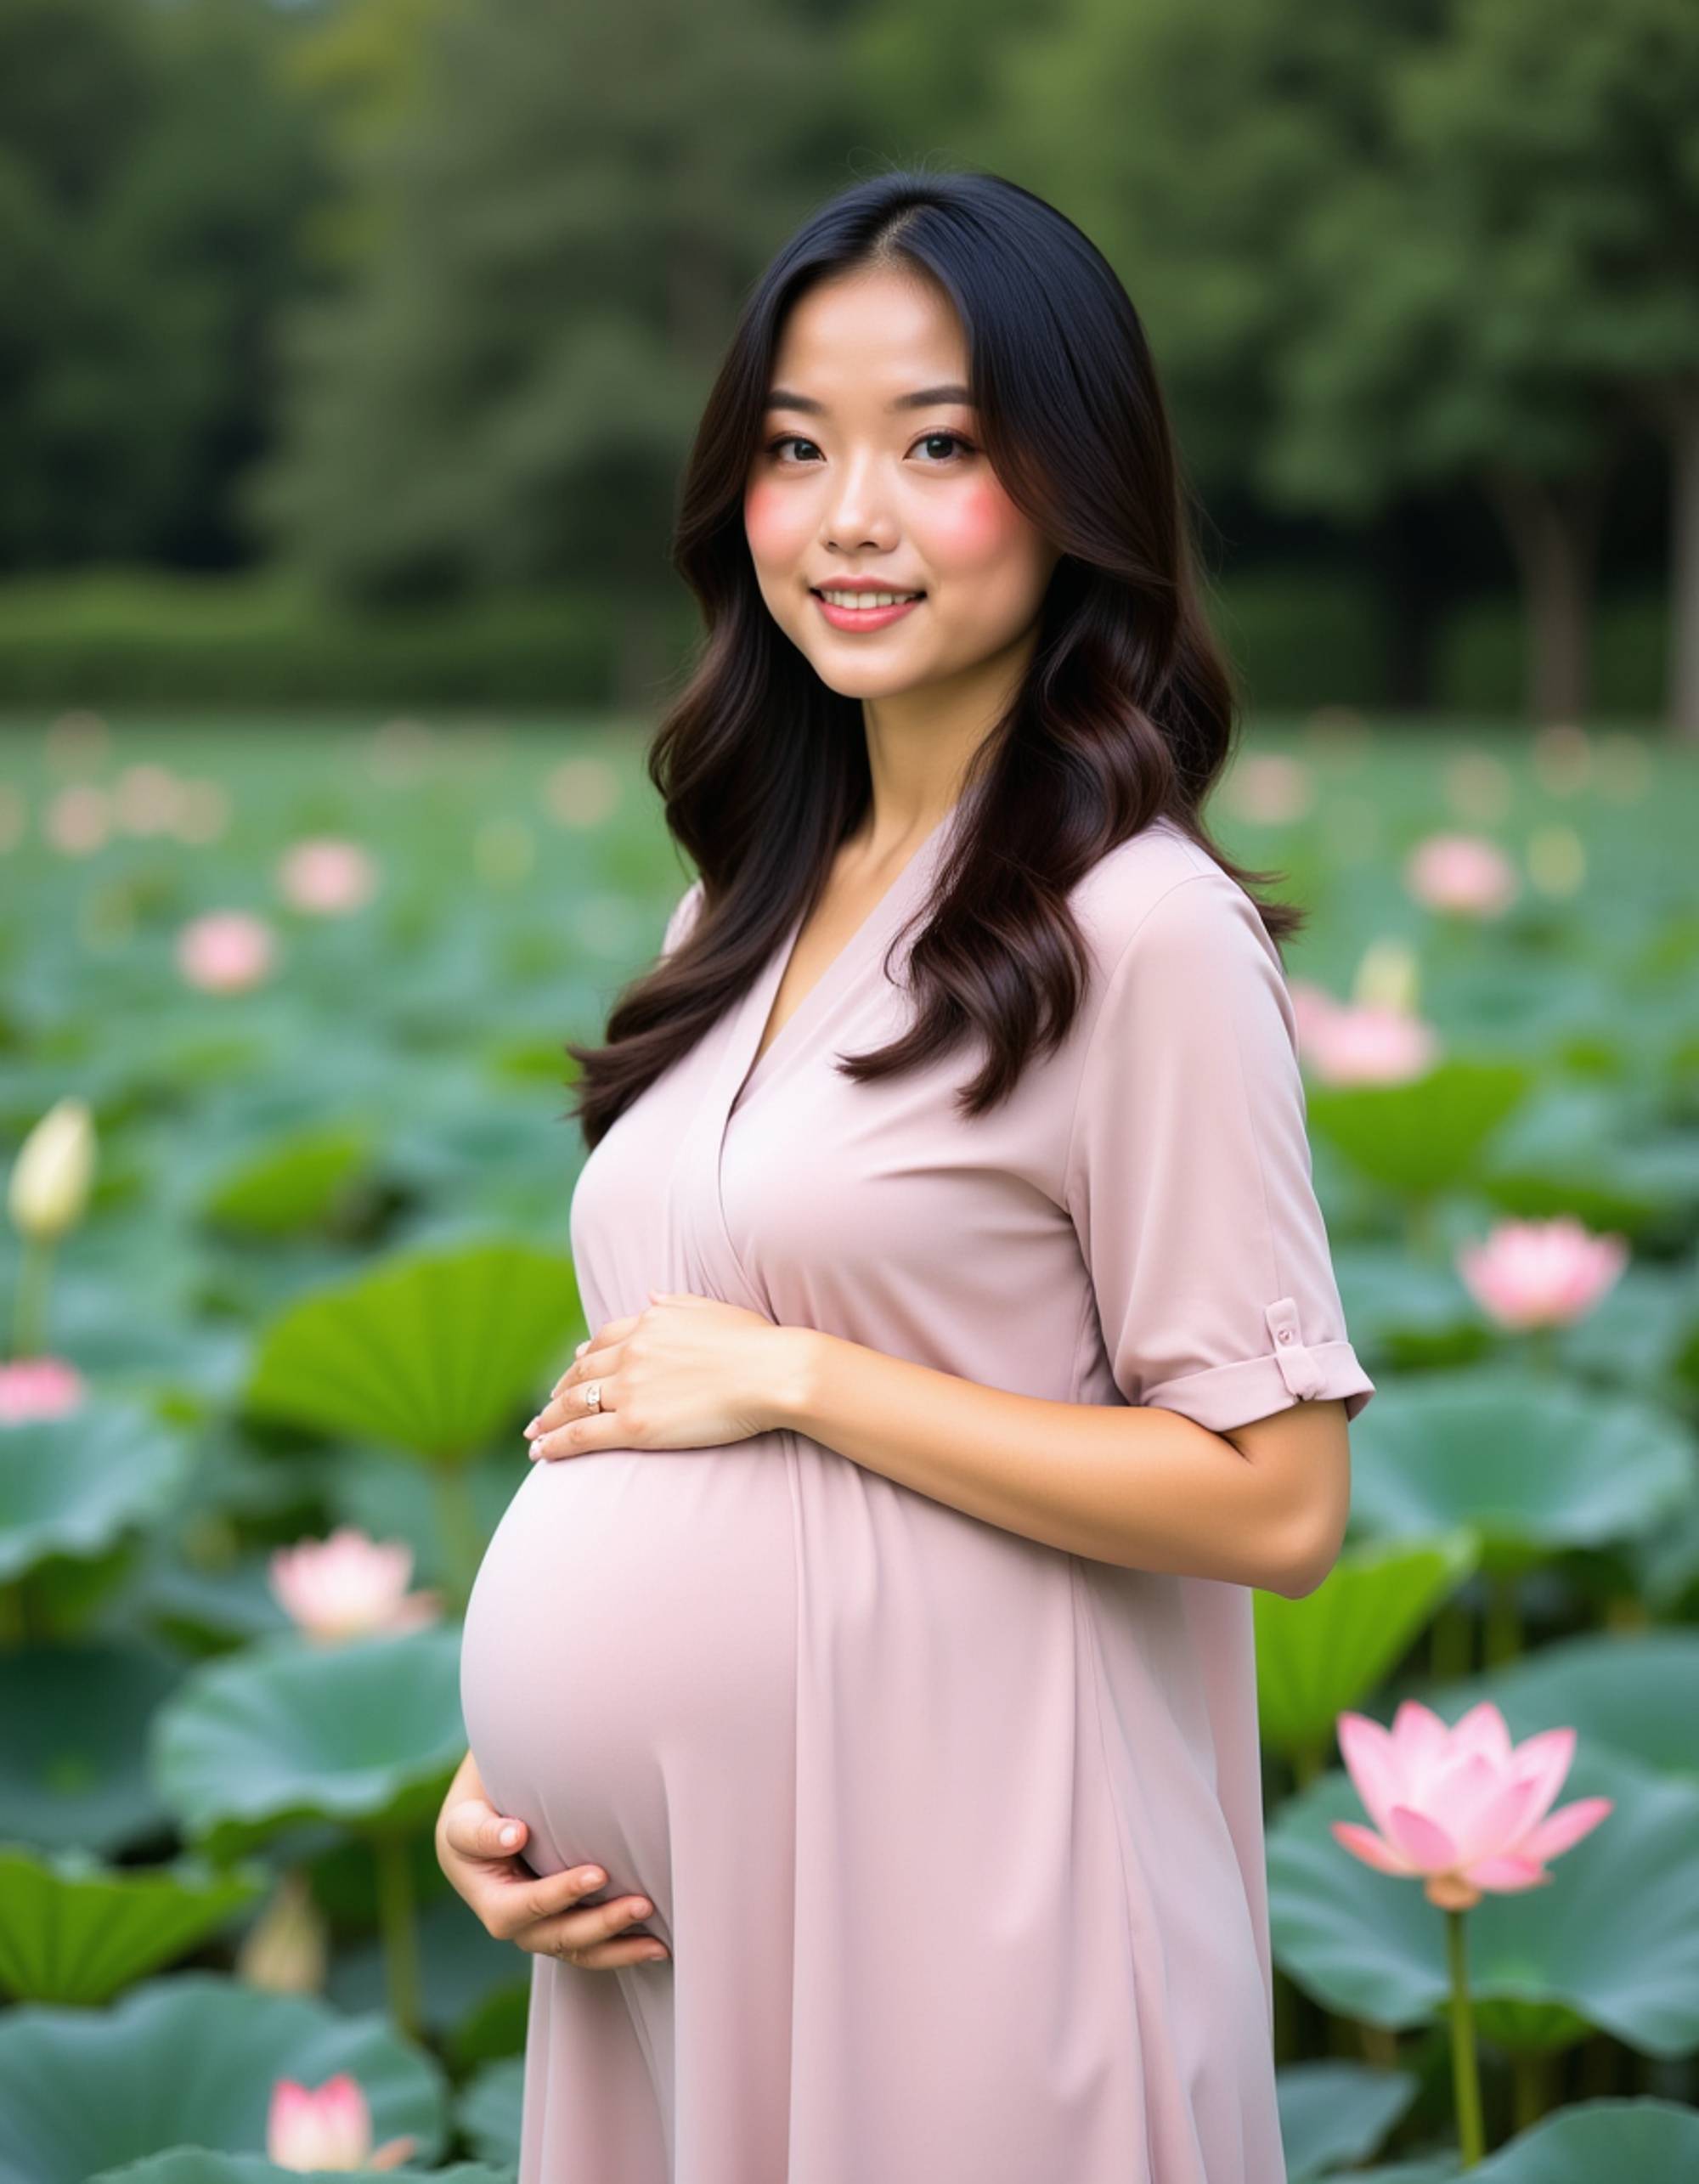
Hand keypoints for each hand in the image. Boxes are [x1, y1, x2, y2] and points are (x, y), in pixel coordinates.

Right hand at [434, 1797, 669, 1969]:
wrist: (482, 1829)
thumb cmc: (474, 1818)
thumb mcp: (465, 1822)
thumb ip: (482, 1831)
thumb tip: (514, 1835)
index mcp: (493, 1903)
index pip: (528, 1906)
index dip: (561, 1893)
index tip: (599, 1873)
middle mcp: (519, 1927)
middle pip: (561, 1938)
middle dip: (602, 1924)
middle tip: (643, 1904)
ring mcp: (544, 1932)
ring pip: (582, 1952)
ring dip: (620, 1948)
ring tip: (658, 1943)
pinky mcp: (566, 1927)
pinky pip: (594, 1948)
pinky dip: (623, 1949)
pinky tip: (656, 1947)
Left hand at [523, 1290, 809, 1460]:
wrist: (771, 1372)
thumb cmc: (755, 1342)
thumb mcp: (712, 1309)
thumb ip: (676, 1303)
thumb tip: (650, 1295)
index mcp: (649, 1321)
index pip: (602, 1341)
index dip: (581, 1359)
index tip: (572, 1371)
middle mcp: (631, 1351)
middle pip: (581, 1373)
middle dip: (559, 1392)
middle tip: (545, 1410)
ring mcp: (630, 1387)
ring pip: (573, 1404)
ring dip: (548, 1420)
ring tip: (534, 1435)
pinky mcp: (634, 1424)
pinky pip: (582, 1434)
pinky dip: (556, 1443)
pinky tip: (542, 1452)